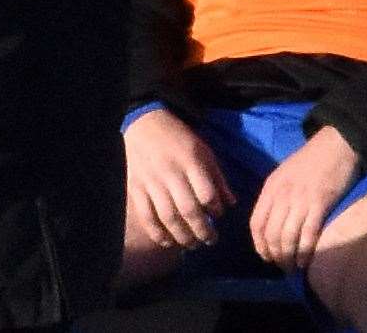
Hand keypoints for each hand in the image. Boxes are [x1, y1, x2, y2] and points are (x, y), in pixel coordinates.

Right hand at [124, 106, 235, 250]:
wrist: (143, 123)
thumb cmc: (177, 138)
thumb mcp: (203, 150)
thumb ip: (217, 177)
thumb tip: (231, 205)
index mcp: (190, 161)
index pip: (207, 194)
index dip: (216, 210)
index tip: (218, 215)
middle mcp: (171, 173)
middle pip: (188, 210)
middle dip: (203, 231)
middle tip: (210, 240)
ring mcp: (151, 182)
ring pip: (168, 217)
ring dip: (183, 236)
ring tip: (193, 244)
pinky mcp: (136, 188)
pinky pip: (146, 217)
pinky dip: (158, 233)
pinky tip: (168, 242)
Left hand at [250, 124, 359, 272]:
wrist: (335, 145)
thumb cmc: (310, 160)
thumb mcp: (284, 174)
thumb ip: (277, 196)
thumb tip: (273, 222)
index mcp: (271, 188)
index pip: (256, 223)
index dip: (259, 244)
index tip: (266, 257)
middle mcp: (282, 195)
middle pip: (271, 234)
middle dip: (275, 255)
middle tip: (282, 267)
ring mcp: (300, 200)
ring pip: (287, 238)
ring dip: (288, 258)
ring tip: (293, 268)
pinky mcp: (319, 204)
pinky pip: (308, 235)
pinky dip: (304, 252)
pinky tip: (305, 262)